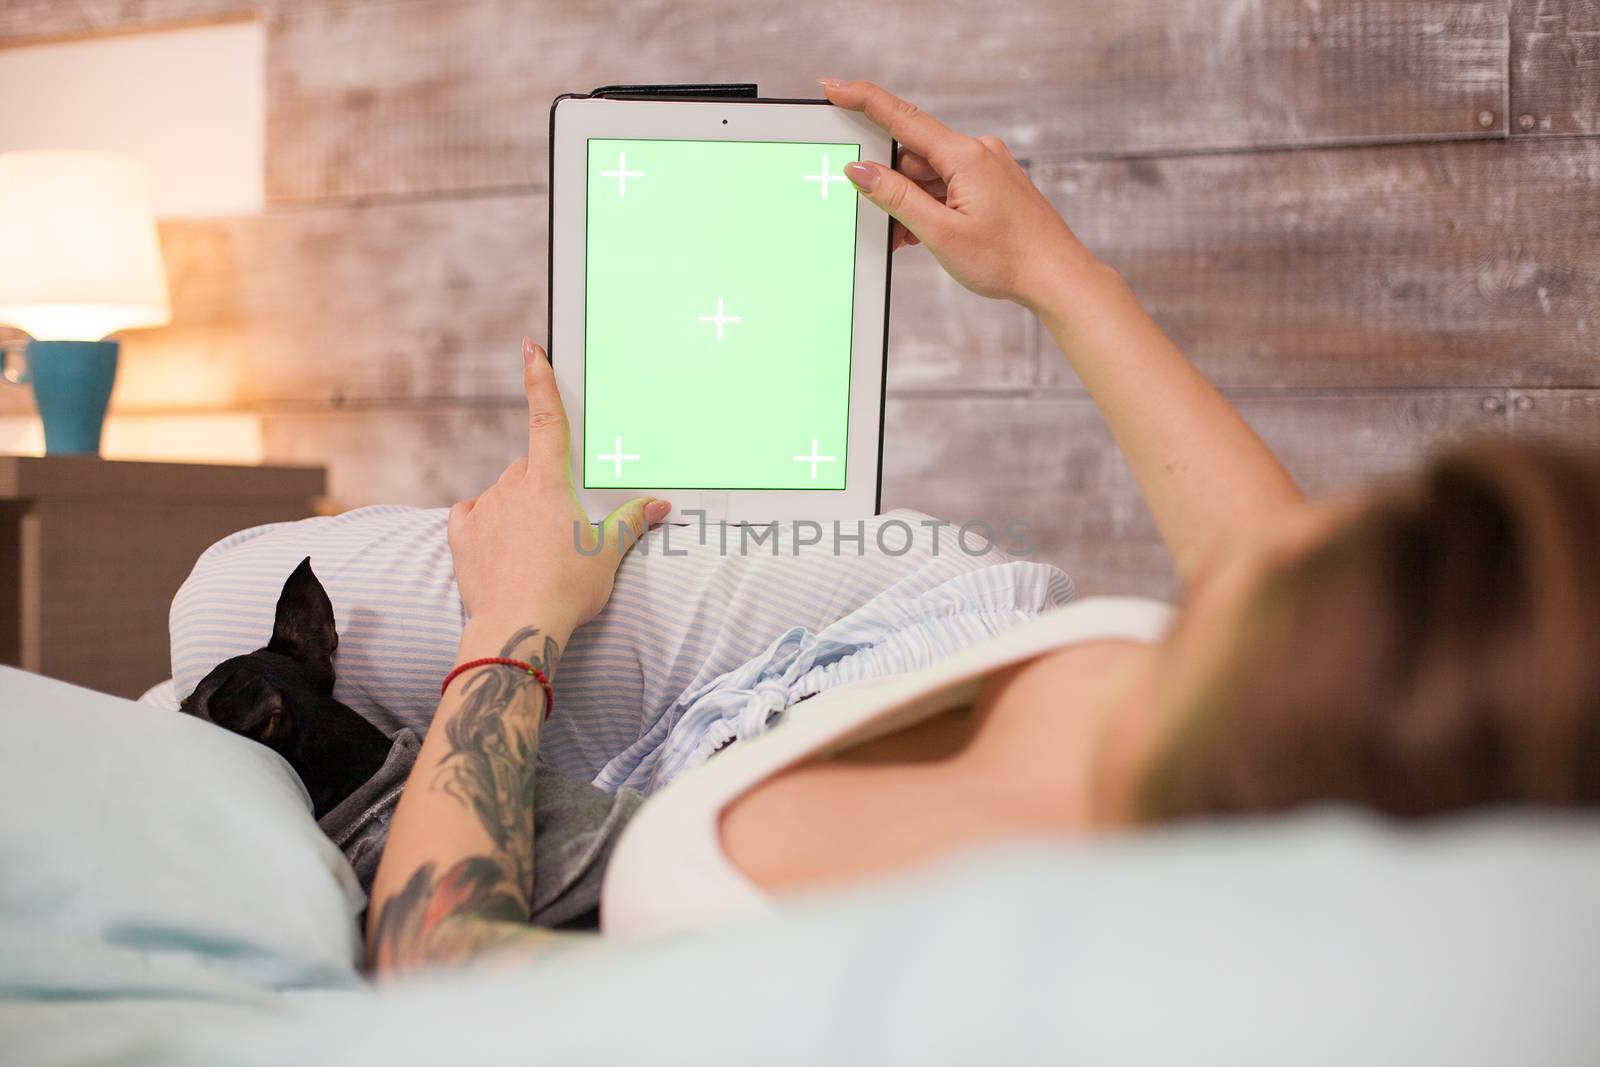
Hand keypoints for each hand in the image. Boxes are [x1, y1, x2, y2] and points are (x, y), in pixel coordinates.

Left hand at [447, 338, 669, 641]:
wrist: (518, 628)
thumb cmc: (567, 591)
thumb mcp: (607, 555)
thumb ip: (630, 522)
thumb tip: (658, 505)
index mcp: (549, 484)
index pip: (547, 421)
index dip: (540, 382)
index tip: (531, 350)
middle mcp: (512, 487)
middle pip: (527, 469)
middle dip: (541, 488)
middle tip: (559, 530)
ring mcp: (484, 509)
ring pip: (501, 493)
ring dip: (515, 510)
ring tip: (532, 552)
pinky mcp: (462, 534)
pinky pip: (472, 514)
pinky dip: (485, 524)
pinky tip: (499, 548)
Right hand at [819, 79, 1100, 311]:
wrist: (1057, 277)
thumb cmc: (1008, 259)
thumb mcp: (941, 233)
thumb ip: (896, 198)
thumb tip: (861, 171)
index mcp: (965, 156)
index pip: (901, 117)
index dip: (862, 100)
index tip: (833, 88)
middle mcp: (977, 153)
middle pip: (912, 155)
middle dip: (890, 187)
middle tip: (885, 224)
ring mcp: (986, 168)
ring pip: (928, 176)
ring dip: (910, 205)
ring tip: (911, 241)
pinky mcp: (991, 185)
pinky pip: (947, 187)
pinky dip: (930, 208)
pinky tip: (926, 235)